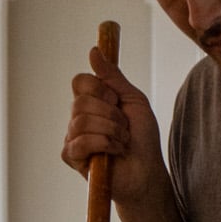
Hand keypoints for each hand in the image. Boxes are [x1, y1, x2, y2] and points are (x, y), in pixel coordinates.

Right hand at [61, 47, 163, 210]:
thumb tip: (93, 49)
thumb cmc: (143, 139)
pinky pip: (79, 142)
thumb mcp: (132, 100)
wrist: (147, 172)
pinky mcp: (72, 157)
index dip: (100, 88)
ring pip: (81, 121)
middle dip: (111, 114)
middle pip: (81, 101)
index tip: (117, 101)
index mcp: (91, 102)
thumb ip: (113, 76)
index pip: (80, 81)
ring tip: (123, 141)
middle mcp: (78, 117)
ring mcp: (73, 137)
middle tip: (124, 127)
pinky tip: (115, 151)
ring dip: (110, 130)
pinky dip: (104, 144)